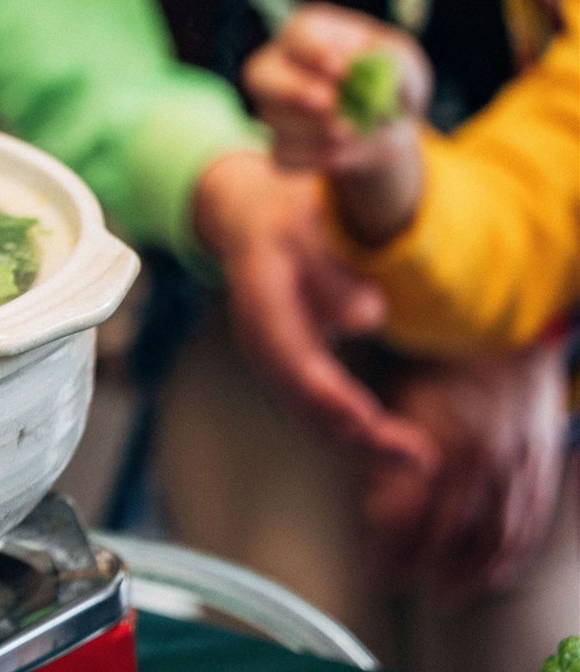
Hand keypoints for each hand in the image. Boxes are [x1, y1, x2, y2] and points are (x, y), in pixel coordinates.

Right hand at [194, 150, 436, 468]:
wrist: (252, 215)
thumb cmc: (298, 213)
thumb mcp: (315, 221)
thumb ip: (334, 269)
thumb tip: (367, 317)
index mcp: (260, 284)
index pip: (286, 347)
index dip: (323, 390)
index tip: (365, 420)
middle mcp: (254, 329)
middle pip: (295, 393)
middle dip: (352, 432)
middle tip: (417, 456)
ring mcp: (264, 354)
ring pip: (303, 412)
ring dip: (358, 443)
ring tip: (418, 458)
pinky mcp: (283, 369)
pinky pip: (312, 411)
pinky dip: (352, 434)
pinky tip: (397, 446)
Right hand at [244, 6, 431, 246]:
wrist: (387, 127)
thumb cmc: (392, 84)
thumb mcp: (407, 66)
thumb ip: (396, 62)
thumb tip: (370, 66)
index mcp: (311, 34)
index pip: (299, 33)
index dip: (315, 50)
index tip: (340, 69)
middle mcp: (280, 66)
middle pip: (260, 74)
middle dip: (293, 91)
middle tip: (329, 104)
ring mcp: (272, 107)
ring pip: (275, 120)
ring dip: (318, 130)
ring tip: (356, 131)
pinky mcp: (278, 145)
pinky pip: (285, 155)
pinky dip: (318, 158)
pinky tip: (344, 152)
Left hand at [363, 339, 568, 598]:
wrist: (507, 320)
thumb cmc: (435, 346)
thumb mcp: (392, 383)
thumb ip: (378, 437)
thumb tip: (362, 484)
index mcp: (441, 439)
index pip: (406, 514)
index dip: (386, 545)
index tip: (369, 562)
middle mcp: (484, 459)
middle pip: (447, 533)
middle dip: (416, 563)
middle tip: (390, 579)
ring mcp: (519, 465)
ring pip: (493, 539)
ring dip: (464, 573)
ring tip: (437, 591)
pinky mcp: (541, 465)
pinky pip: (528, 523)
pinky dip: (508, 556)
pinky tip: (487, 571)